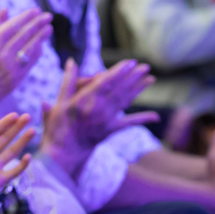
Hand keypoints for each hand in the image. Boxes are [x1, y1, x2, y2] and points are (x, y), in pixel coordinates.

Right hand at [0, 0, 51, 119]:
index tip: (35, 10)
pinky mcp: (15, 80)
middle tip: (48, 16)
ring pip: (31, 48)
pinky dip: (36, 54)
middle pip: (25, 35)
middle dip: (38, 24)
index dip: (26, 17)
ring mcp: (11, 67)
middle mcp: (3, 54)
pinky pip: (30, 63)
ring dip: (41, 38)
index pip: (13, 25)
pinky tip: (40, 47)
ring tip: (49, 29)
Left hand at [0, 114, 34, 208]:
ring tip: (32, 130)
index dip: (4, 123)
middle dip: (17, 128)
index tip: (15, 114)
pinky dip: (22, 165)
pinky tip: (28, 157)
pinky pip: (14, 172)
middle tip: (27, 117)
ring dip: (22, 141)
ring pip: (13, 151)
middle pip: (6, 138)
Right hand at [40, 58, 157, 178]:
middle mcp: (99, 108)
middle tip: (145, 67)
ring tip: (150, 79)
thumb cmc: (58, 126)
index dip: (119, 71)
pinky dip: (142, 119)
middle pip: (120, 89)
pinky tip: (155, 117)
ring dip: (139, 89)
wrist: (63, 152)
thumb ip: (68, 81)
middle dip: (133, 77)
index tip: (130, 62)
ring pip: (125, 101)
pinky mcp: (110, 130)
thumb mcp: (60, 102)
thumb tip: (71, 61)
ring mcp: (106, 120)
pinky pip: (129, 123)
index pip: (106, 81)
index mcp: (85, 100)